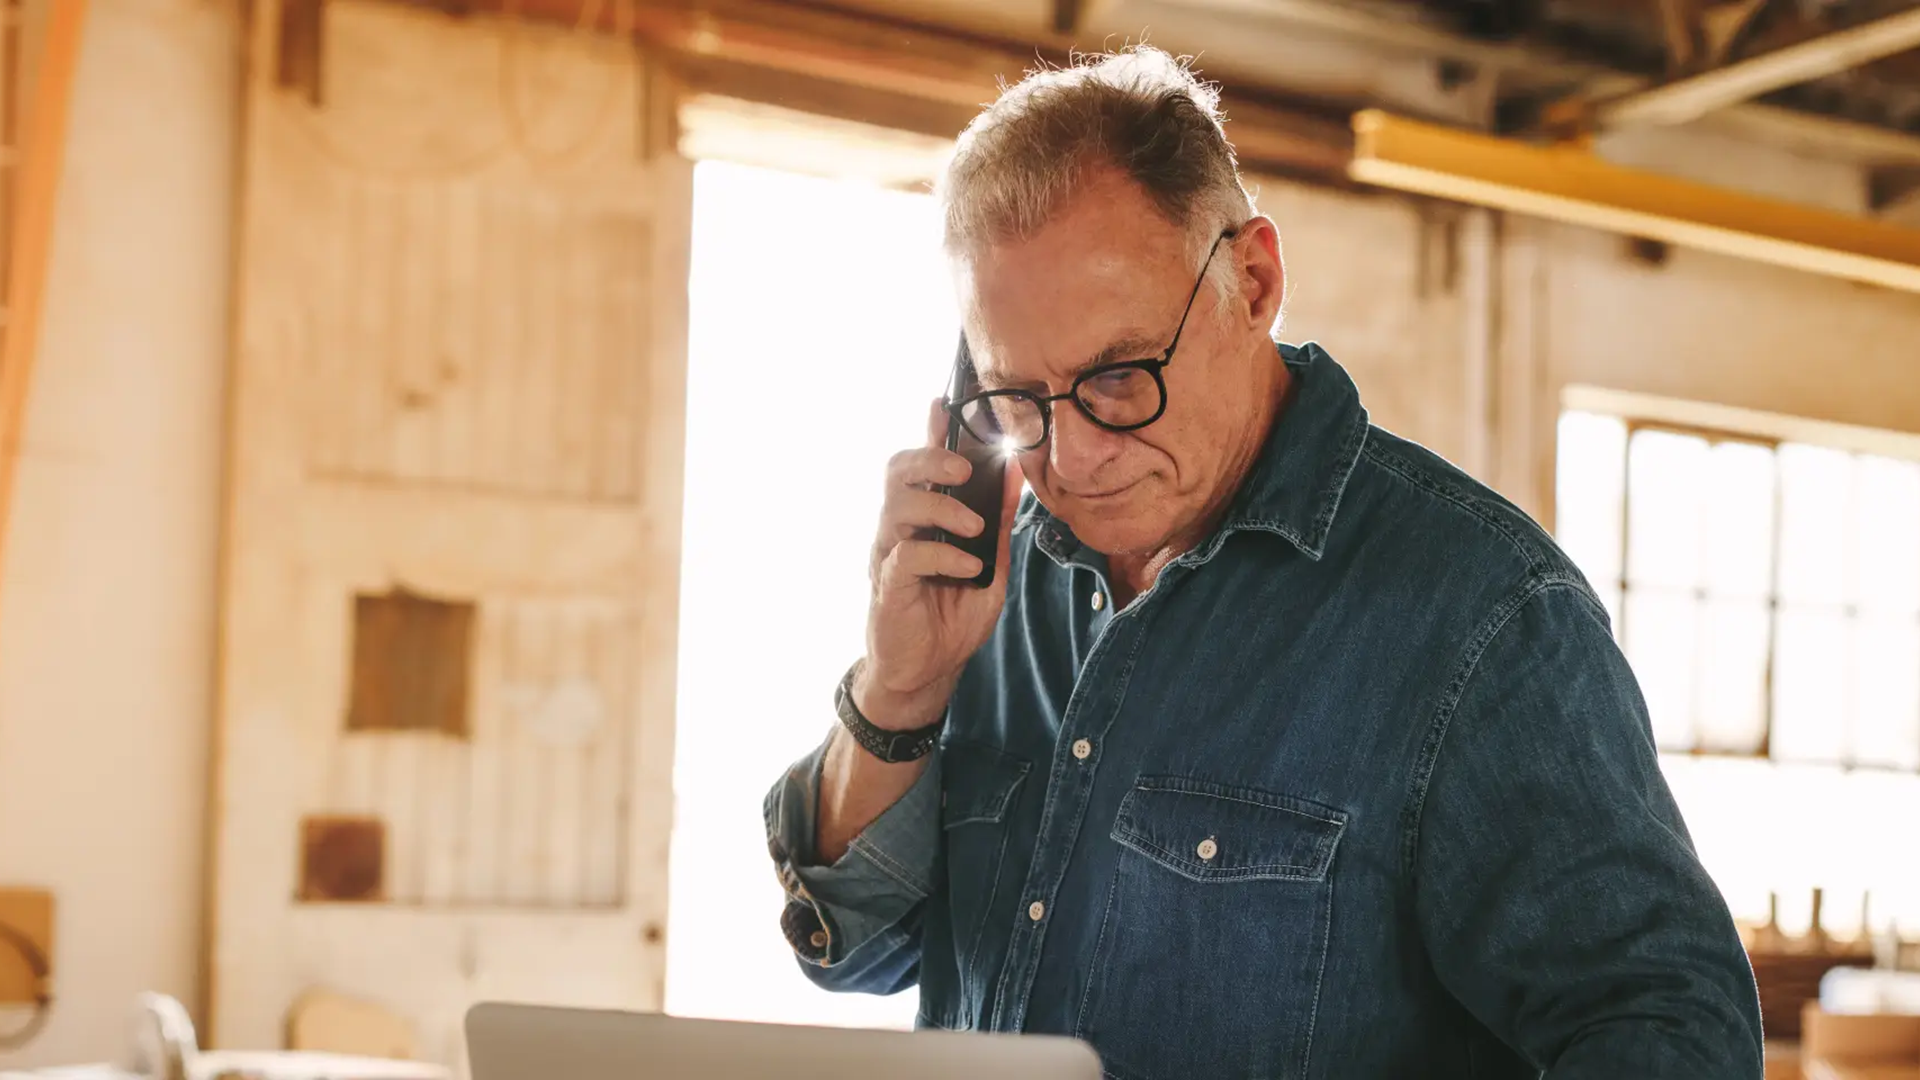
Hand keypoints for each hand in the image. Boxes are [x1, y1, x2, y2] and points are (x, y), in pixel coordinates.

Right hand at [858, 398, 1024, 729]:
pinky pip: (908, 554)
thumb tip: (1017, 473)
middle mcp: (899, 528)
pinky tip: (967, 568)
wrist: (929, 672)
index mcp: (924, 519)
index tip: (943, 401)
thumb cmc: (952, 616)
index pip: (922, 464)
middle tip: (963, 469)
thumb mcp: (991, 565)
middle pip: (897, 472)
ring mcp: (889, 555)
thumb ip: (999, 522)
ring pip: (898, 505)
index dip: (930, 430)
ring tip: (972, 526)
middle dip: (930, 459)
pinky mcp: (888, 585)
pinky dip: (943, 555)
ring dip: (941, 508)